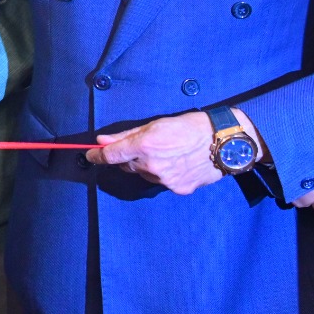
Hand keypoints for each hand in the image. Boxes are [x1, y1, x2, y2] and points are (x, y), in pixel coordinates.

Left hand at [87, 110, 230, 193]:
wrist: (223, 142)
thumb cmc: (189, 127)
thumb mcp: (155, 124)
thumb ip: (126, 135)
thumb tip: (102, 140)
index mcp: (144, 146)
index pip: (111, 156)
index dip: (97, 156)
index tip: (90, 155)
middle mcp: (152, 166)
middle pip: (127, 165)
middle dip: (128, 157)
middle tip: (144, 146)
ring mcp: (165, 180)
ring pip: (144, 174)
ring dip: (147, 166)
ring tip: (167, 153)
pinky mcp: (178, 189)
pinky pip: (161, 182)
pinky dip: (164, 174)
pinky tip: (178, 163)